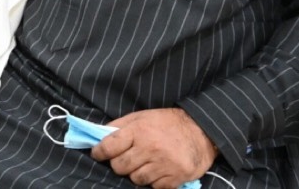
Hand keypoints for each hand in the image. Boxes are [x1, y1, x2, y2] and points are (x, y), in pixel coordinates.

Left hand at [90, 108, 216, 188]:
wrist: (201, 130)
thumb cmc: (167, 123)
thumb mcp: (142, 116)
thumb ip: (120, 126)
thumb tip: (100, 136)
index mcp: (139, 130)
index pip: (109, 146)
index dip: (99, 152)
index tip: (97, 154)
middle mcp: (150, 148)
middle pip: (120, 167)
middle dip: (119, 164)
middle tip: (125, 159)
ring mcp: (163, 164)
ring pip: (136, 179)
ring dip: (137, 174)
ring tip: (144, 164)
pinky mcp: (176, 177)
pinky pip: (155, 187)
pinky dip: (154, 182)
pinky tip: (158, 171)